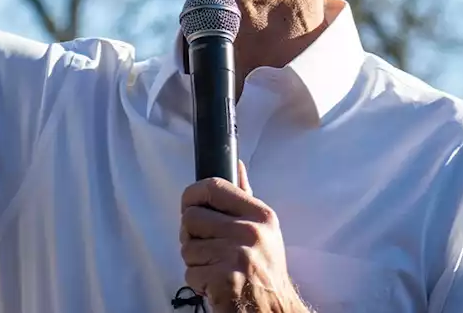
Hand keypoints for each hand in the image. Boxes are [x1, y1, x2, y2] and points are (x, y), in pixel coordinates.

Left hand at [179, 162, 308, 311]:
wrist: (274, 310)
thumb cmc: (264, 269)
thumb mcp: (263, 229)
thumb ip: (244, 197)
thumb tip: (236, 164)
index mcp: (259, 214)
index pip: (213, 187)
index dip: (192, 195)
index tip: (190, 206)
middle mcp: (249, 232)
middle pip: (191, 217)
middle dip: (192, 236)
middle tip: (208, 248)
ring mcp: (236, 256)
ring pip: (187, 248)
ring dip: (196, 262)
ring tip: (216, 268)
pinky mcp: (223, 281)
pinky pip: (190, 273)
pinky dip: (198, 283)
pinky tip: (216, 284)